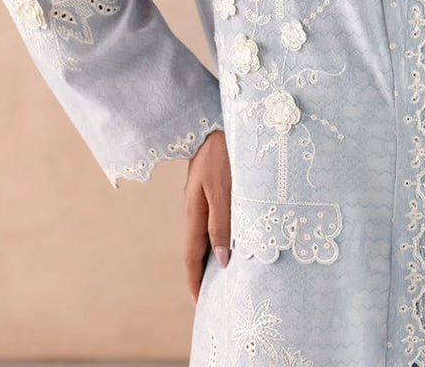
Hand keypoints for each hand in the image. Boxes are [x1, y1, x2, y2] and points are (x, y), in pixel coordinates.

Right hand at [183, 129, 231, 302]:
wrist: (212, 121)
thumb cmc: (221, 154)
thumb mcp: (222, 191)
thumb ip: (221, 224)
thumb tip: (220, 260)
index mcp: (194, 212)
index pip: (193, 256)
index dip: (195, 281)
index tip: (200, 303)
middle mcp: (196, 208)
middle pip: (199, 247)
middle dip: (204, 272)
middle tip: (215, 295)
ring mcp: (203, 197)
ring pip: (208, 232)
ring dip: (214, 253)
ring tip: (226, 272)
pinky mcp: (212, 187)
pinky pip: (215, 218)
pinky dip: (221, 234)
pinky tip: (232, 236)